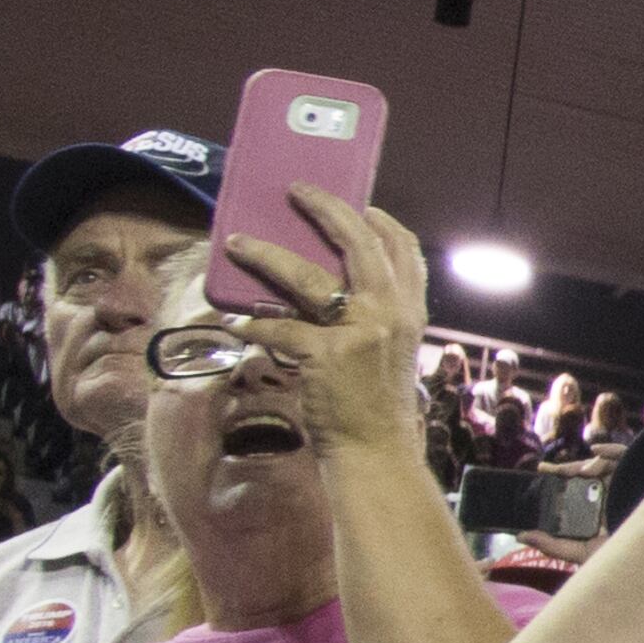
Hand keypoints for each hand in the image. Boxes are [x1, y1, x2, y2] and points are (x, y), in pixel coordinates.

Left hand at [213, 193, 432, 462]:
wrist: (376, 452)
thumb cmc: (377, 405)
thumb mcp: (394, 352)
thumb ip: (377, 318)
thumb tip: (336, 291)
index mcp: (410, 310)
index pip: (403, 249)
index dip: (380, 222)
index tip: (361, 205)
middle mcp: (390, 313)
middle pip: (359, 243)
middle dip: (326, 209)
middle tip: (298, 190)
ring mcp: (358, 333)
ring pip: (307, 278)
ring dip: (266, 256)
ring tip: (236, 243)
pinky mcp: (324, 356)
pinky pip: (278, 329)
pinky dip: (251, 325)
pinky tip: (234, 323)